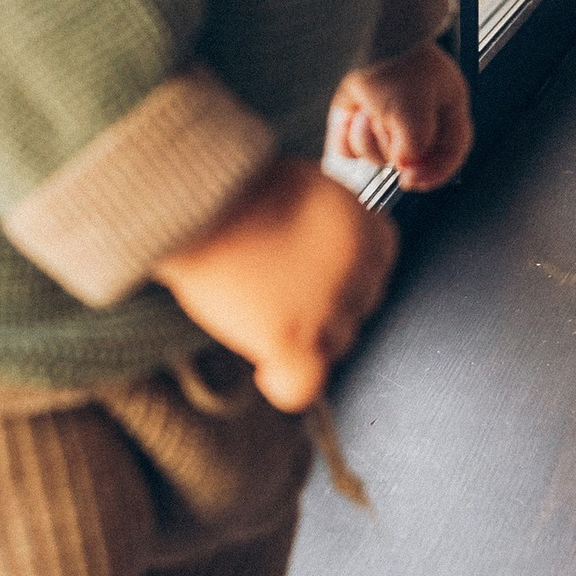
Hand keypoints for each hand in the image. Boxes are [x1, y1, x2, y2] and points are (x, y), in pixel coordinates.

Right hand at [151, 157, 398, 412]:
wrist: (199, 200)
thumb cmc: (239, 190)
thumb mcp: (306, 189)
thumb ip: (329, 227)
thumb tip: (328, 256)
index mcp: (363, 229)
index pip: (377, 266)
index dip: (346, 271)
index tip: (315, 269)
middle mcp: (355, 272)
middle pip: (356, 308)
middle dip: (324, 303)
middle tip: (279, 286)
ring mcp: (325, 309)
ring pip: (334, 345)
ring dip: (303, 336)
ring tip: (259, 309)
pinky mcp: (291, 340)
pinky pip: (304, 385)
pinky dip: (286, 382)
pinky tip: (267, 368)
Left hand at [327, 38, 473, 193]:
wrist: (354, 35)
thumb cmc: (394, 65)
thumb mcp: (413, 110)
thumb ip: (416, 146)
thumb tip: (405, 166)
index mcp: (445, 107)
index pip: (451, 152)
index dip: (434, 172)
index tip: (410, 180)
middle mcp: (418, 115)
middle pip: (408, 159)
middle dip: (389, 144)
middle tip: (382, 117)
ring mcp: (385, 118)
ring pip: (376, 156)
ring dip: (366, 138)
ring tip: (364, 109)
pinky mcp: (357, 118)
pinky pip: (350, 148)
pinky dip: (345, 135)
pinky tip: (348, 113)